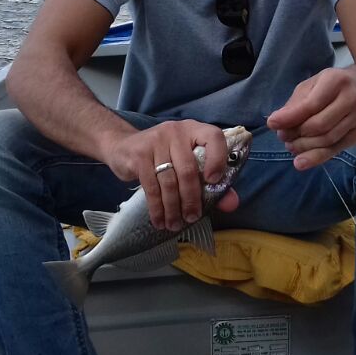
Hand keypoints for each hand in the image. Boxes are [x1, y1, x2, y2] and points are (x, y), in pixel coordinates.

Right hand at [103, 120, 238, 230]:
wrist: (123, 146)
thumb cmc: (163, 157)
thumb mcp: (187, 162)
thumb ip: (212, 182)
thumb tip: (232, 204)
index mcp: (194, 130)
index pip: (213, 138)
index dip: (218, 159)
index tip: (215, 182)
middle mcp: (176, 131)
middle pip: (188, 169)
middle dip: (191, 199)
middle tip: (192, 218)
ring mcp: (155, 141)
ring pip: (169, 181)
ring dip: (173, 207)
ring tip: (175, 224)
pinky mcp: (139, 155)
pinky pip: (151, 186)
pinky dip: (156, 207)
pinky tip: (159, 220)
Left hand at [266, 67, 355, 170]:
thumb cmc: (333, 86)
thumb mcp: (312, 85)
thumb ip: (296, 103)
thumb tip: (278, 124)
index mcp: (336, 81)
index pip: (311, 104)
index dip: (290, 117)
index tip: (272, 123)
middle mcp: (352, 99)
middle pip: (319, 125)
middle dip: (296, 134)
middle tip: (283, 137)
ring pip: (327, 140)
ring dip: (304, 147)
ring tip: (291, 146)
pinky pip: (336, 149)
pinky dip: (316, 158)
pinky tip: (301, 161)